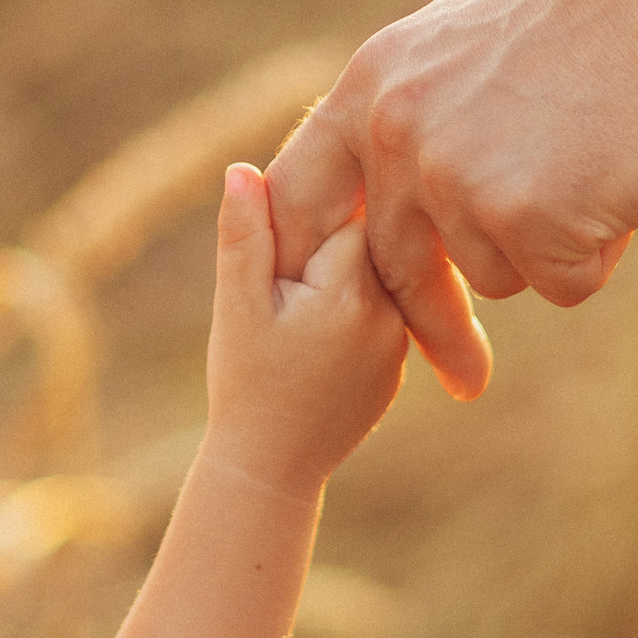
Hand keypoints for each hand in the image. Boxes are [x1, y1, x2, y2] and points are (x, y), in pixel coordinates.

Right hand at [203, 161, 408, 497]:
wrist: (272, 469)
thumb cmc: (246, 384)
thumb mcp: (237, 306)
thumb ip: (245, 235)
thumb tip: (243, 168)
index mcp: (349, 291)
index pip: (346, 212)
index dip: (308, 214)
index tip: (285, 238)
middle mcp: (389, 313)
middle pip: (367, 241)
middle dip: (327, 244)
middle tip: (287, 282)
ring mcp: (400, 342)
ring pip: (377, 276)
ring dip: (343, 276)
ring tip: (297, 312)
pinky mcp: (398, 364)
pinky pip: (382, 312)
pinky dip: (353, 311)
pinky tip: (317, 337)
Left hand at [264, 0, 637, 382]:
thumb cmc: (599, 7)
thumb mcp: (468, 42)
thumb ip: (422, 113)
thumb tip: (391, 194)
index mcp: (373, 83)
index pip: (304, 197)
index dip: (317, 265)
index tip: (331, 317)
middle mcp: (398, 131)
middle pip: (396, 268)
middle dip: (436, 325)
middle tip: (464, 375)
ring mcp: (459, 176)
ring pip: (493, 275)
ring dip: (549, 249)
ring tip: (597, 168)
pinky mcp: (529, 215)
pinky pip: (560, 284)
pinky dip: (599, 252)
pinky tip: (624, 183)